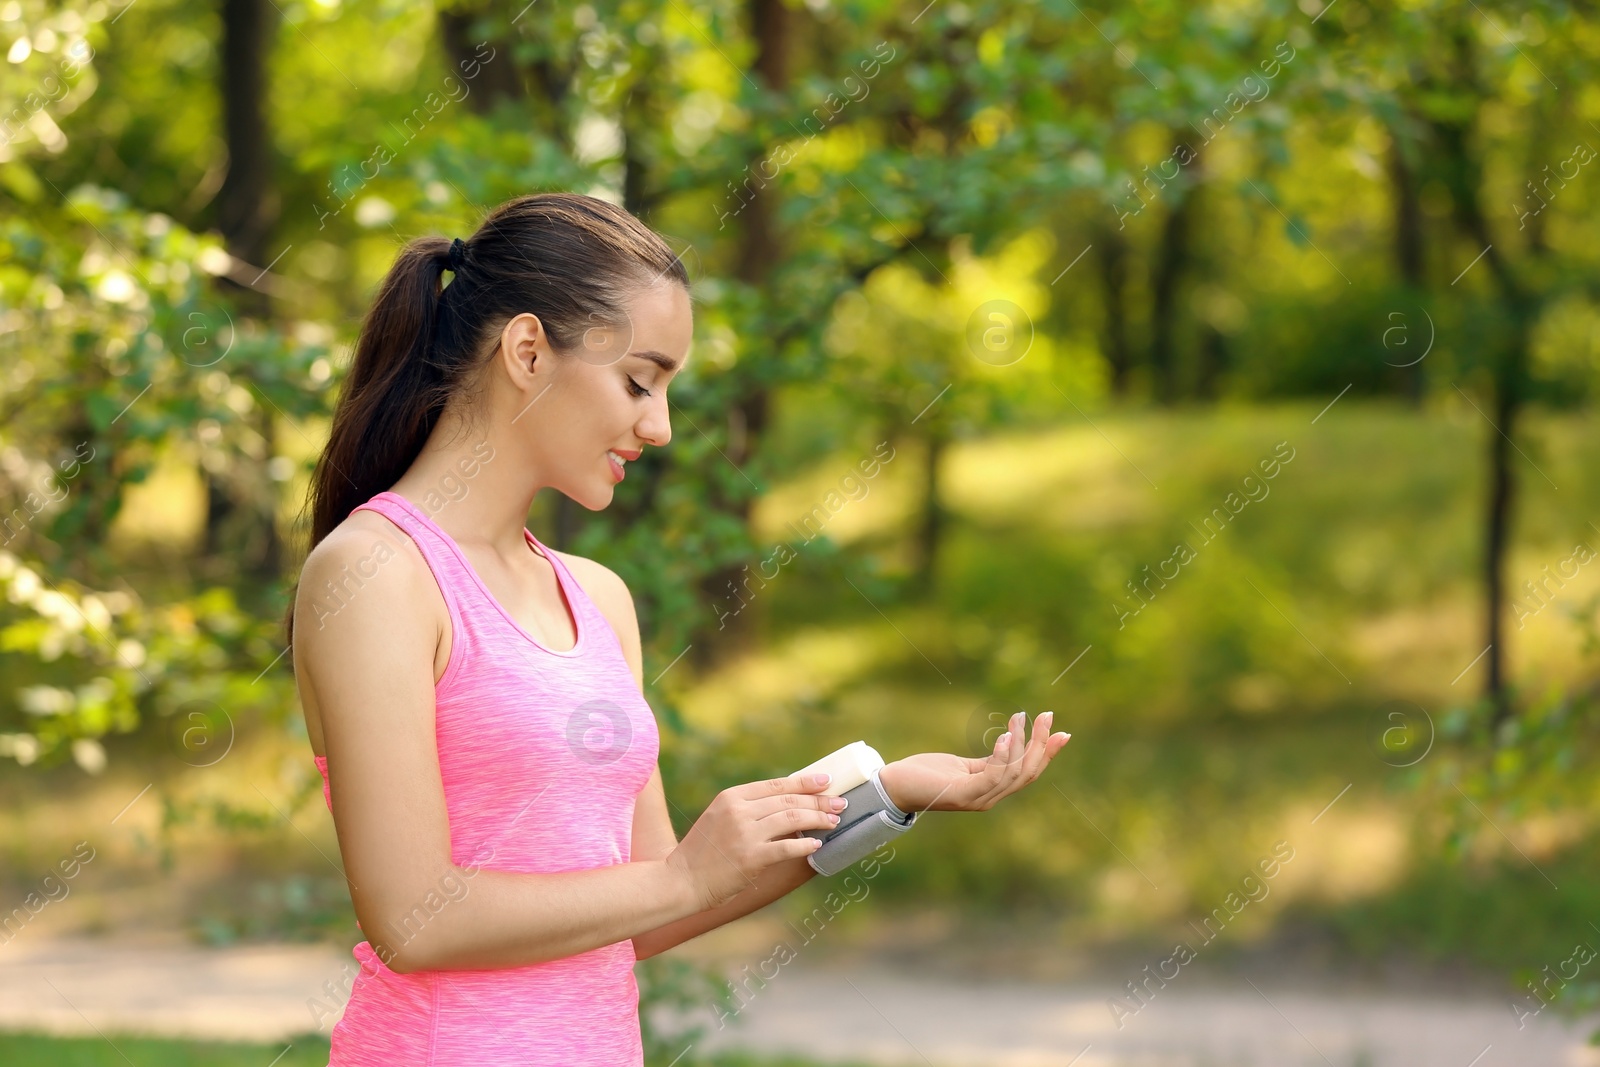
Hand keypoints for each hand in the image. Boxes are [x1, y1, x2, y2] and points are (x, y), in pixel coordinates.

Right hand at [664, 773, 846, 909]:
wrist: (681, 880)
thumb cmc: (704, 852)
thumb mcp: (720, 818)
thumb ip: (748, 809)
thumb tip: (789, 804)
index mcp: (731, 796)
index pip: (777, 784)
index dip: (805, 782)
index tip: (826, 782)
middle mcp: (738, 810)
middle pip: (788, 800)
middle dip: (819, 802)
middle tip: (840, 804)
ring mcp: (744, 834)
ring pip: (791, 819)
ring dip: (817, 819)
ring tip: (834, 822)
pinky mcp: (750, 858)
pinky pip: (787, 848)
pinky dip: (805, 845)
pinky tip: (817, 844)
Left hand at [878, 711, 1069, 813]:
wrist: (894, 787)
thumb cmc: (926, 774)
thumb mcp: (963, 765)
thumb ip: (988, 762)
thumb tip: (1011, 745)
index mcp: (991, 791)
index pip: (1028, 773)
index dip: (1047, 754)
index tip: (1063, 732)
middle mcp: (989, 799)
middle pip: (1027, 773)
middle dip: (1041, 744)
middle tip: (1048, 716)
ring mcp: (977, 800)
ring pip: (1013, 774)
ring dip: (1022, 744)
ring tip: (1021, 718)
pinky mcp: (962, 796)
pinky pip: (992, 777)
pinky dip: (1003, 757)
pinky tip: (1006, 736)